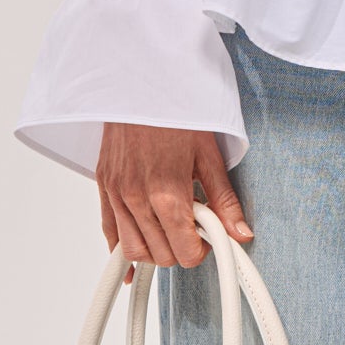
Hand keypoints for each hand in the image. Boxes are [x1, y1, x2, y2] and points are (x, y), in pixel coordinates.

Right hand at [97, 123, 251, 272]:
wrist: (140, 84)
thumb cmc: (175, 113)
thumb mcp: (209, 156)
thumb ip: (225, 201)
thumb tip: (240, 233)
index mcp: (167, 193)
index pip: (185, 252)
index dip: (201, 250)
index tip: (208, 238)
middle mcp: (137, 199)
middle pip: (161, 256)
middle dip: (181, 250)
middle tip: (193, 230)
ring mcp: (117, 195)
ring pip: (134, 251)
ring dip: (155, 251)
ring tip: (170, 232)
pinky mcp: (104, 188)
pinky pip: (109, 234)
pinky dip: (123, 251)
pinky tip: (135, 261)